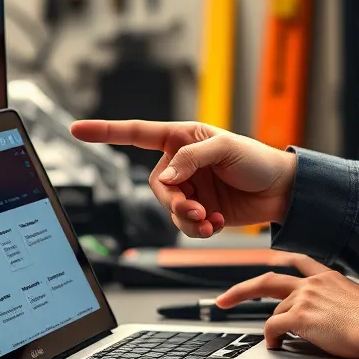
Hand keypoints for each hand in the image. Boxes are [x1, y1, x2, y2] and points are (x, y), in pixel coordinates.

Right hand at [70, 119, 296, 239]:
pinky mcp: (199, 210)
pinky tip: (216, 223)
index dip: (106, 131)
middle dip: (174, 201)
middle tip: (196, 209)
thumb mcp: (226, 148)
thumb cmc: (257, 160)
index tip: (77, 130)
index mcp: (182, 137)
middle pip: (156, 186)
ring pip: (168, 210)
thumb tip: (166, 177)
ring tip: (210, 219)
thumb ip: (192, 159)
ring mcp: (189, 187)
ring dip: (186, 219)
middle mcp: (180, 162)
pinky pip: (183, 225)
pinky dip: (197, 228)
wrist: (281, 191)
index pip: (137, 133)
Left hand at [216, 254, 358, 358]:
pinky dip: (271, 338)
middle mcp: (312, 283)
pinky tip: (276, 346)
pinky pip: (273, 328)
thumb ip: (353, 293)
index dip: (281, 263)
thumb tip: (357, 297)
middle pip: (268, 281)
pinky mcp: (299, 317)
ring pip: (275, 313)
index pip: (298, 262)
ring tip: (282, 342)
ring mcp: (304, 298)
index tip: (269, 263)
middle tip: (225, 299)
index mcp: (328, 277)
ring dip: (275, 328)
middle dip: (242, 290)